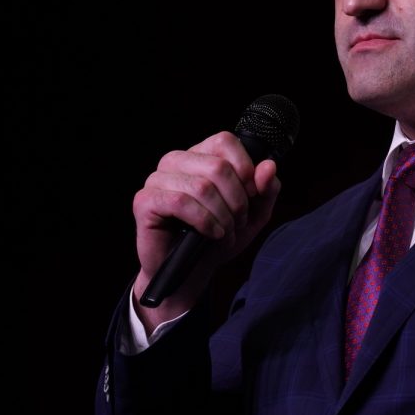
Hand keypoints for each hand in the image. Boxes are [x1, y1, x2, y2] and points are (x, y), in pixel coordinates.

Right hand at [130, 131, 281, 326]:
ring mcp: (157, 180)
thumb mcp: (253, 214)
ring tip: (224, 232)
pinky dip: (204, 221)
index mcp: (199, 155)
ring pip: (201, 186)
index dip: (245, 169)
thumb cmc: (219, 237)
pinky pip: (181, 203)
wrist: (192, 273)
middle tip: (237, 222)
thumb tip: (269, 166)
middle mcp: (176, 161)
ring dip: (222, 215)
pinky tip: (211, 233)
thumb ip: (265, 189)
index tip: (252, 196)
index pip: (225, 141)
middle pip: (218, 166)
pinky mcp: (144, 201)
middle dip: (237, 200)